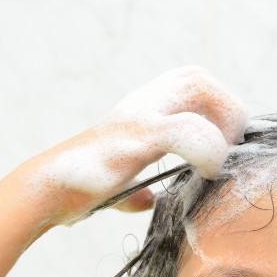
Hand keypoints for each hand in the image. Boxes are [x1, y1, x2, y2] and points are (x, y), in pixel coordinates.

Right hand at [28, 65, 247, 224]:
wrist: (47, 192)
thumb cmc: (82, 188)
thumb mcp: (119, 183)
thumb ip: (138, 188)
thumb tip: (147, 200)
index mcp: (141, 107)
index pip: (193, 81)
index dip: (218, 107)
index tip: (224, 145)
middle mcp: (140, 102)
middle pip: (198, 75)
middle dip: (227, 109)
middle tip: (229, 149)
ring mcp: (138, 115)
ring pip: (197, 87)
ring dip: (223, 124)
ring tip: (220, 162)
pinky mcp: (136, 137)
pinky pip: (187, 129)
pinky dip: (209, 150)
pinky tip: (208, 173)